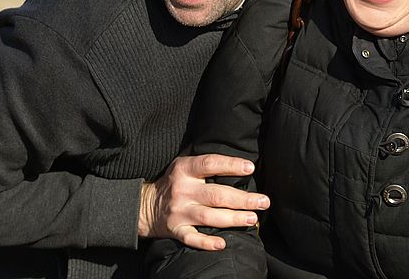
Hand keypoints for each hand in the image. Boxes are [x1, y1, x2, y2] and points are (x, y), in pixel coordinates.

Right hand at [138, 154, 269, 249]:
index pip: (210, 164)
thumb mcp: (183, 165)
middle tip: (263, 201)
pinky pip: (192, 238)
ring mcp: (179, 212)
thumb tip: (241, 165)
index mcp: (184, 169)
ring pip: (209, 217)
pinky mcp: (175, 230)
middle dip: (242, 199)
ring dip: (233, 219)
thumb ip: (206, 164)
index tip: (250, 168)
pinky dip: (207, 242)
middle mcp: (182, 190)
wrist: (144, 206)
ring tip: (252, 218)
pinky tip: (222, 244)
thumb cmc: (174, 182)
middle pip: (216, 195)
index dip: (230, 165)